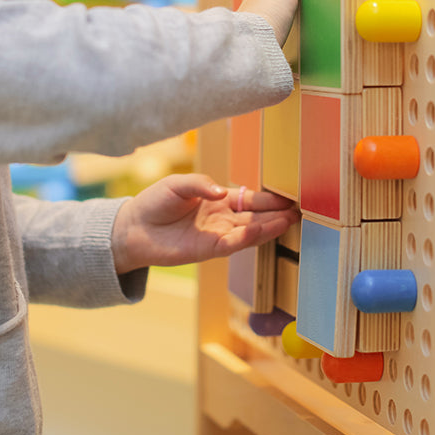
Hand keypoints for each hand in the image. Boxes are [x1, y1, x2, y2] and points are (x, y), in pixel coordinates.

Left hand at [111, 174, 298, 274]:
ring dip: (269, 226)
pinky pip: (233, 244)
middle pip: (256, 215)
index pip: (250, 197)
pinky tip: (261, 230)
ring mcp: (218, 234)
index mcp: (218, 199)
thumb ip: (201, 185)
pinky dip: (247, 238)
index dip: (269, 197)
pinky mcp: (209, 250)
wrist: (134, 227)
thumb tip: (221, 192)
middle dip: (277, 213)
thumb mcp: (178, 184)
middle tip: (300, 211)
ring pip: (250, 231)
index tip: (289, 196)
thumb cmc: (156, 201)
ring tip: (290, 221)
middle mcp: (223, 217)